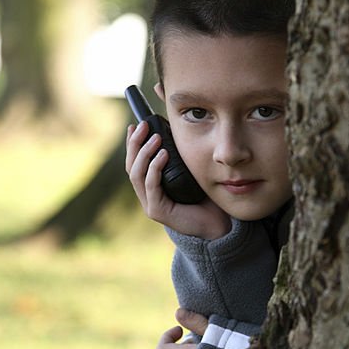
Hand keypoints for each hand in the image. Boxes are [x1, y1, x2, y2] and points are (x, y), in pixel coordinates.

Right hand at [125, 121, 230, 238]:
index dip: (133, 144)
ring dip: (144, 153)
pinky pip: (151, 185)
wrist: (217, 223)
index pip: (135, 163)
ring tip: (156, 138)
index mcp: (152, 187)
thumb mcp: (190, 173)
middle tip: (142, 126)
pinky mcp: (157, 211)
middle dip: (135, 144)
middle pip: (131, 166)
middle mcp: (147, 196)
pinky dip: (155, 168)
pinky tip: (163, 154)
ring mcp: (150, 204)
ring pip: (137, 175)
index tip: (135, 125)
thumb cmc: (206, 198)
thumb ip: (181, 158)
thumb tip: (176, 130)